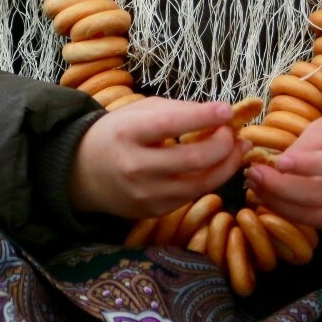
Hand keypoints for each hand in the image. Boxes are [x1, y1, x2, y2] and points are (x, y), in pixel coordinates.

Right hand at [69, 97, 248, 218]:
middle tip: (233, 132)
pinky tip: (219, 165)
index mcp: (128, 133)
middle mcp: (135, 166)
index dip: (204, 117)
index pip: (172, 124)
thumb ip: (178, 110)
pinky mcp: (153, 212)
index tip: (227, 110)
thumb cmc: (116, 133)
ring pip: (200, 183)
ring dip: (227, 165)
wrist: (82, 172)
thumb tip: (219, 114)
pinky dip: (210, 179)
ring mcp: (145, 194)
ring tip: (239, 148)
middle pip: (194, 159)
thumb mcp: (139, 111)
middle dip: (223, 144)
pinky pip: (191, 195)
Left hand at [243, 110, 321, 228]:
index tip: (277, 162)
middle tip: (253, 175)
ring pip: (315, 215)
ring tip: (255, 187)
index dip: (306, 165)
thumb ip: (304, 146)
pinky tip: (271, 199)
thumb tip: (275, 168)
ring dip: (279, 204)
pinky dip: (290, 213)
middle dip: (280, 188)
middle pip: (321, 194)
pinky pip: (316, 222)